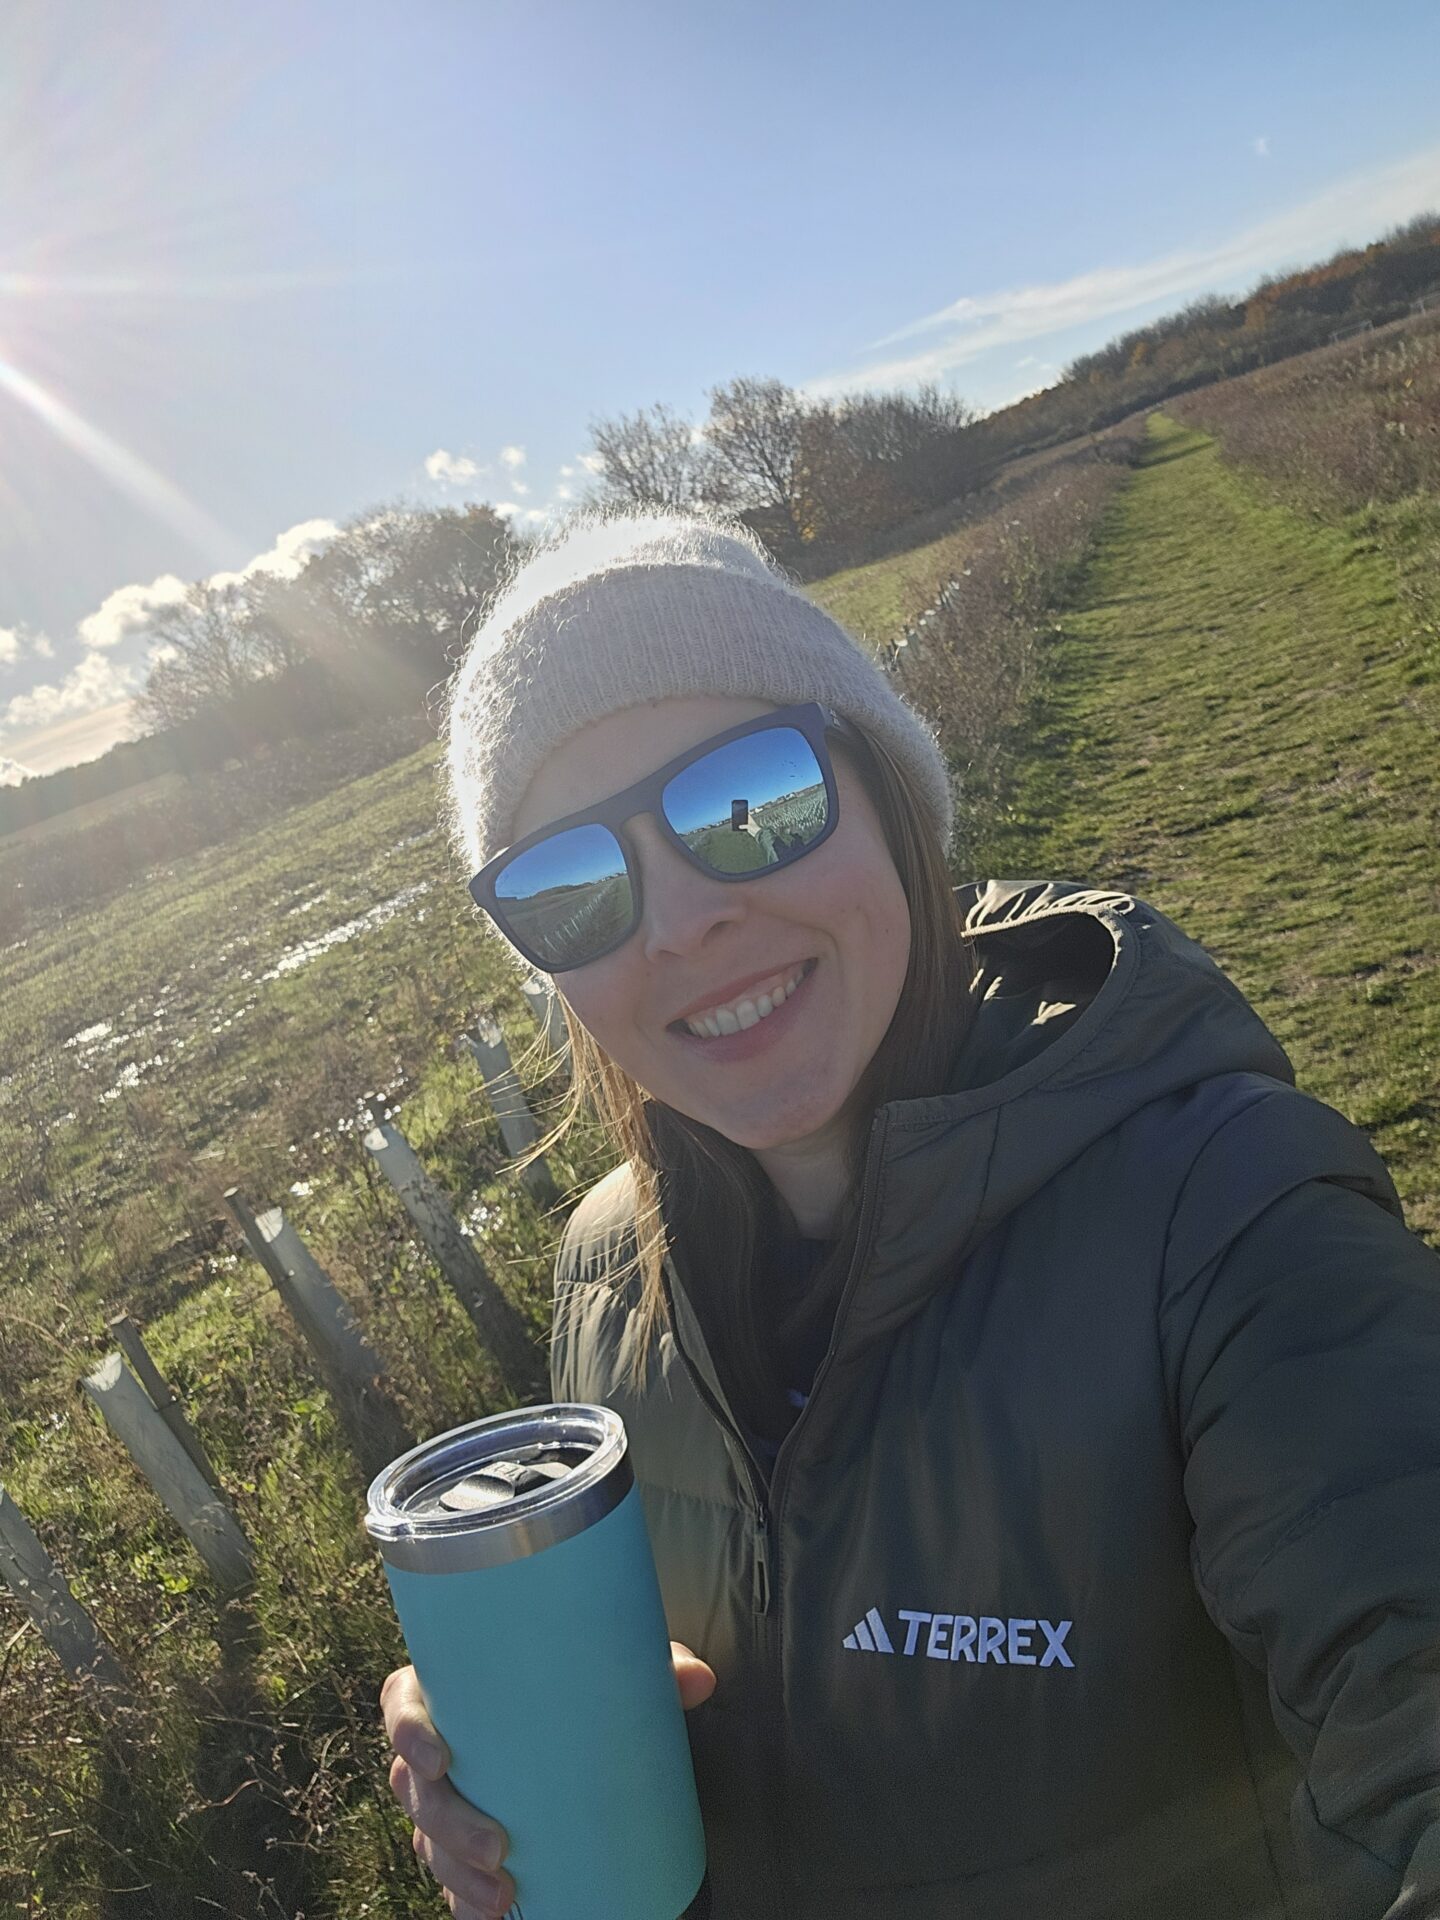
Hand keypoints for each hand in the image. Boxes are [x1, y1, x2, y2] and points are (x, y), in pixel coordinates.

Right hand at [381, 1643, 716, 1918]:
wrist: (599, 1738)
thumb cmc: (589, 1690)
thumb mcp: (621, 1676)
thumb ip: (657, 1671)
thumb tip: (700, 1680)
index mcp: (459, 1691)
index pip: (403, 1701)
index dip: (406, 1728)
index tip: (438, 1757)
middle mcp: (442, 1746)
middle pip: (412, 1785)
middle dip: (446, 1822)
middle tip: (498, 1847)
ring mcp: (450, 1800)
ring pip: (426, 1840)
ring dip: (454, 1874)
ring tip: (503, 1896)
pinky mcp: (468, 1845)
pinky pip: (449, 1879)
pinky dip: (464, 1903)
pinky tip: (488, 1917)